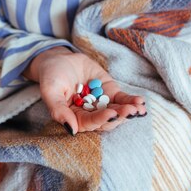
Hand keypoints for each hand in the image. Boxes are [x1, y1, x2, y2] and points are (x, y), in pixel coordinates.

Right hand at [23, 47, 146, 133]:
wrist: (59, 60)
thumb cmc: (51, 77)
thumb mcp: (50, 91)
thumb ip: (58, 110)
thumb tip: (72, 130)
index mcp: (74, 118)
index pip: (89, 123)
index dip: (101, 119)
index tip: (111, 114)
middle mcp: (90, 113)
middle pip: (107, 120)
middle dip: (119, 117)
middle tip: (130, 111)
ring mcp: (101, 103)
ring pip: (117, 111)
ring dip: (129, 111)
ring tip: (138, 109)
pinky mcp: (110, 92)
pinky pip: (122, 99)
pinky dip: (131, 101)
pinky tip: (140, 102)